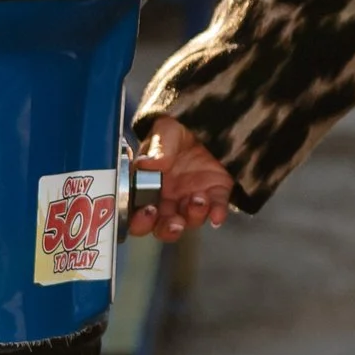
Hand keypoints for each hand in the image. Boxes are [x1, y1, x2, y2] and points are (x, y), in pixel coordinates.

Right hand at [130, 114, 233, 235]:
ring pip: (190, 221)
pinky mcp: (215, 195)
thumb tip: (146, 164)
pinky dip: (217, 214)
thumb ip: (154, 150)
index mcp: (147, 188)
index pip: (137, 214)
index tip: (147, 211)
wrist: (201, 124)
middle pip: (163, 227)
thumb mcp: (162, 134)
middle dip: (168, 229)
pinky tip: (217, 213)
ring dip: (193, 216)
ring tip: (198, 199)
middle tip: (174, 222)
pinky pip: (217, 209)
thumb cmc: (173, 133)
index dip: (140, 220)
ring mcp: (191, 199)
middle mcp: (168, 200)